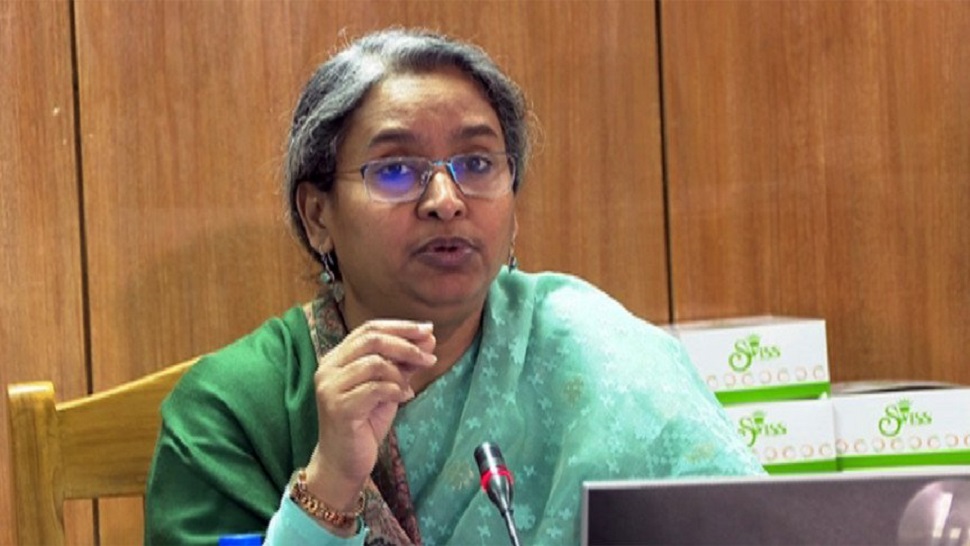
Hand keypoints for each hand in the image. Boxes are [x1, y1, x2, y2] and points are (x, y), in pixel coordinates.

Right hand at [305, 320, 436, 508]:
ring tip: (409, 387)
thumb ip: (402, 364)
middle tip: (429, 356)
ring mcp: (330, 388)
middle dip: (406, 344)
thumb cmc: (365, 423)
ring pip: (374, 363)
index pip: (369, 328)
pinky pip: (375, 388)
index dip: (401, 326)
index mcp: (336, 358)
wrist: (344, 462)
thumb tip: (428, 340)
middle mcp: (328, 368)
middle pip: (372, 340)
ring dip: (401, 372)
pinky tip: (404, 398)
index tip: (428, 330)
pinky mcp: (339, 407)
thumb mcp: (388, 388)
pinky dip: (396, 390)